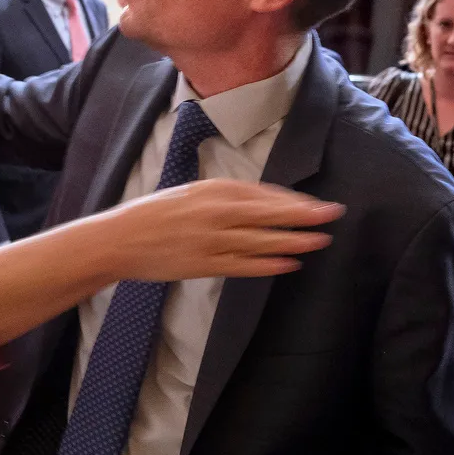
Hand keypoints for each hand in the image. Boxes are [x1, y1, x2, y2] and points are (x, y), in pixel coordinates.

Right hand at [103, 179, 343, 282]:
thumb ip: (222, 197)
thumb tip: (261, 204)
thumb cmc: (153, 214)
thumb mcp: (189, 194)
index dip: (291, 200)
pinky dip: (268, 264)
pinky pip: (244, 265)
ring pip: (261, 240)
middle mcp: (213, 212)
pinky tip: (290, 264)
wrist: (120, 239)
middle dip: (303, 215)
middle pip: (268, 213)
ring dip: (293, 241)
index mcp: (210, 189)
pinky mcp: (204, 264)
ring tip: (319, 241)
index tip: (315, 205)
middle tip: (333, 215)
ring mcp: (210, 240)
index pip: (261, 193)